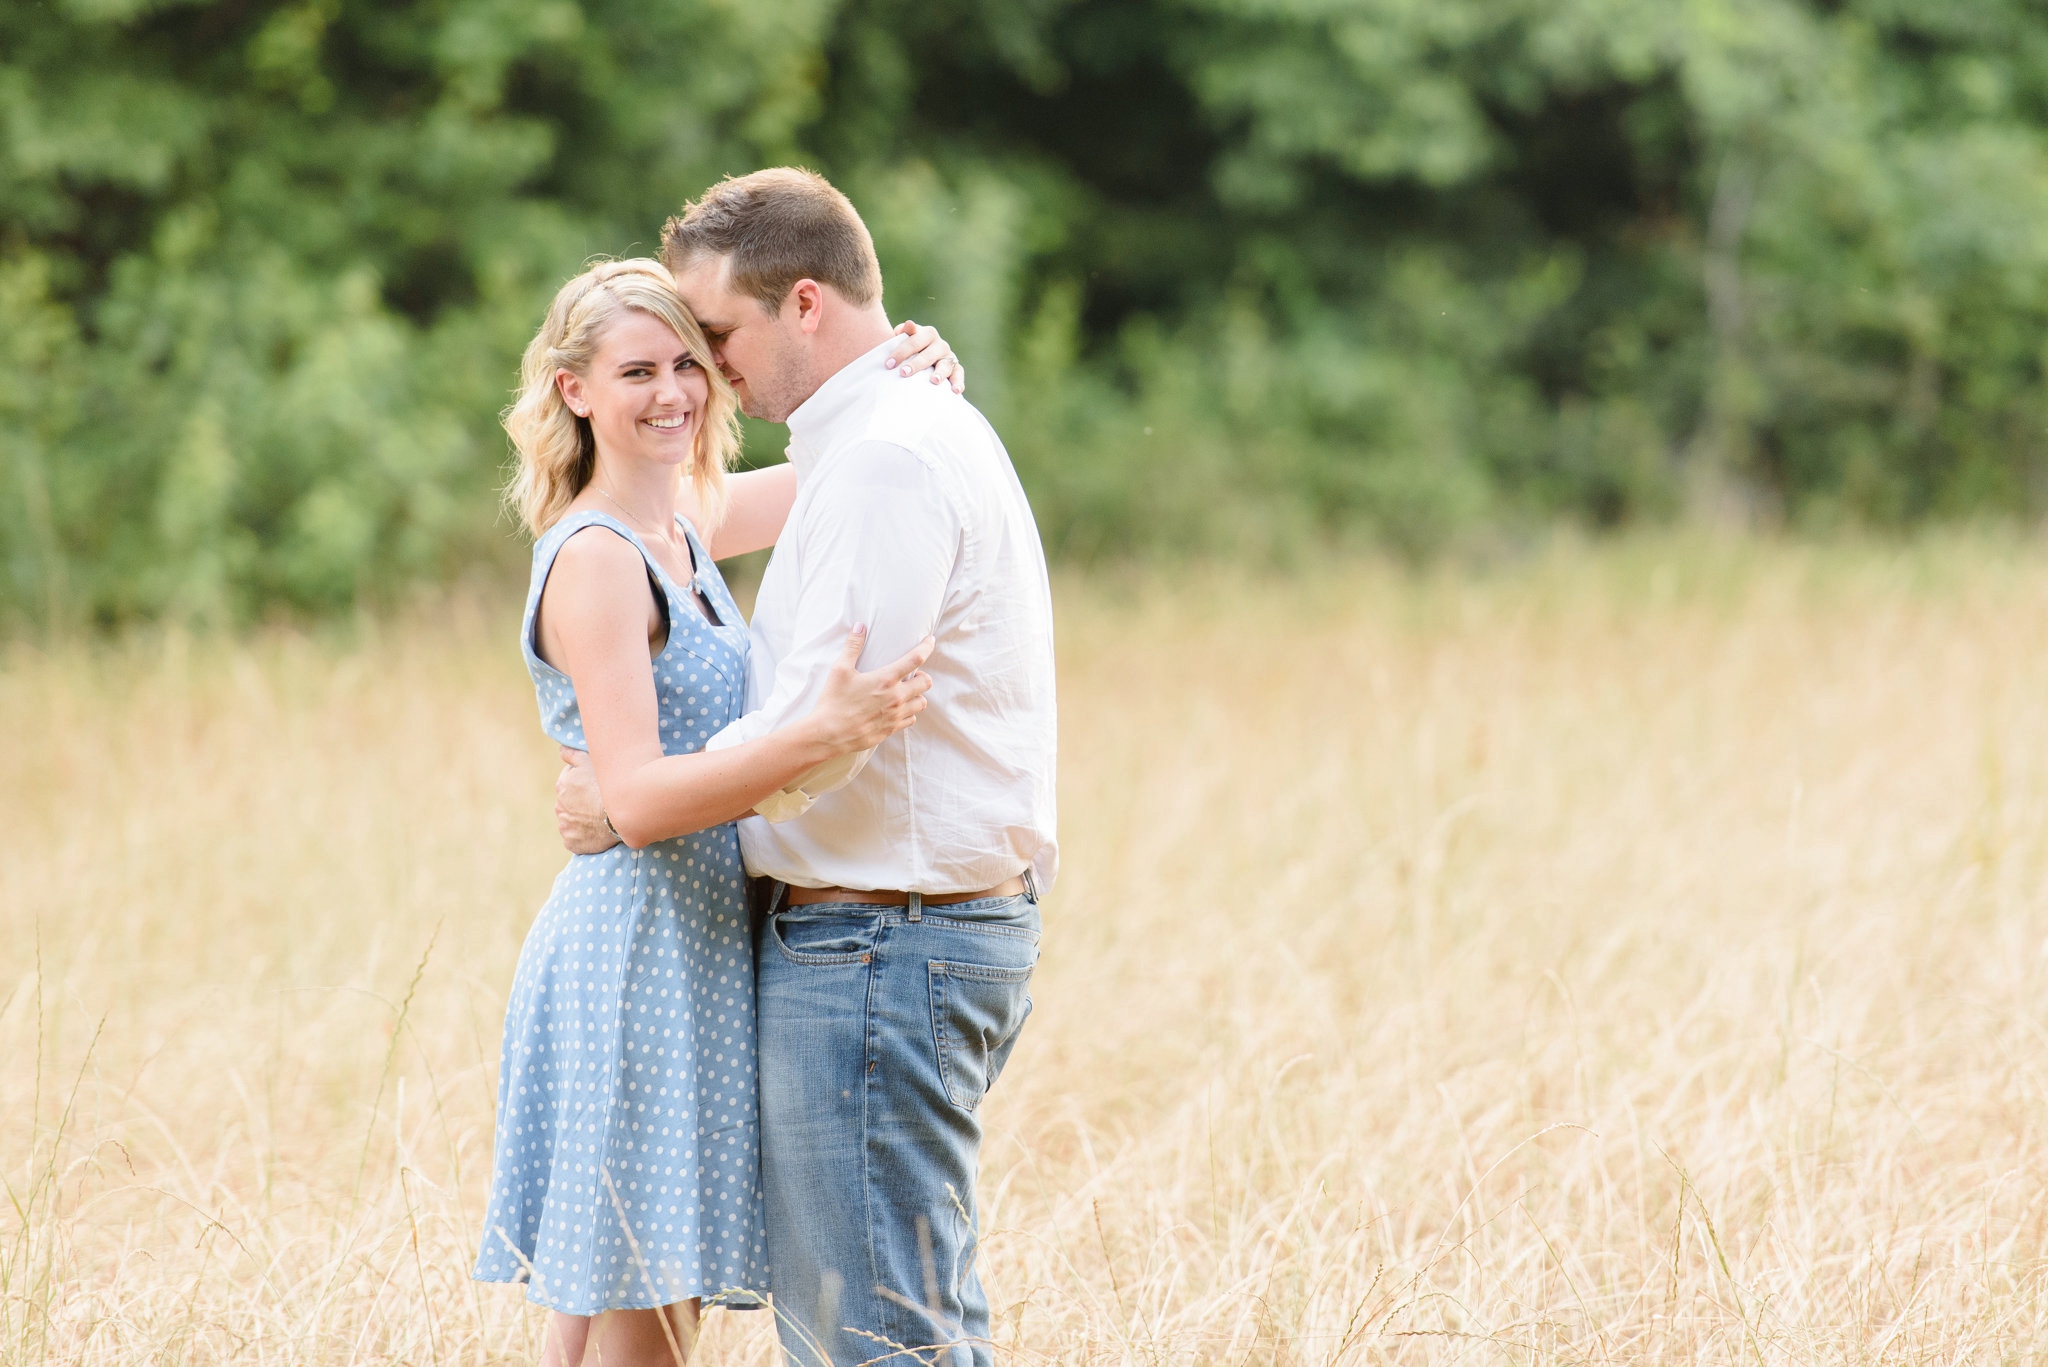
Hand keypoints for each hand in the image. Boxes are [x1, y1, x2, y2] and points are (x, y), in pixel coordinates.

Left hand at [555, 746, 620, 854]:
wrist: (618, 815)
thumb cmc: (606, 786)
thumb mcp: (589, 762)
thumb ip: (572, 754)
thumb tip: (561, 750)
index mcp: (562, 786)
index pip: (570, 784)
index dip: (584, 785)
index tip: (596, 788)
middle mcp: (559, 807)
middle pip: (570, 804)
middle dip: (581, 804)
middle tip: (599, 804)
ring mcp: (564, 827)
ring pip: (572, 822)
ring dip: (582, 821)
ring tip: (600, 819)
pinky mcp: (571, 843)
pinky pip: (576, 839)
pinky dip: (584, 837)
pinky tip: (596, 832)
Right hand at [806, 628, 934, 755]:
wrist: (828, 734)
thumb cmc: (833, 701)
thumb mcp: (840, 670)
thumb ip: (852, 646)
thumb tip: (860, 626)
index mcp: (886, 679)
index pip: (916, 658)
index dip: (927, 646)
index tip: (930, 640)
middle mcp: (896, 697)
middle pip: (926, 682)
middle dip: (922, 675)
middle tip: (912, 674)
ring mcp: (895, 715)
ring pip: (922, 703)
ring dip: (917, 695)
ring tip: (905, 691)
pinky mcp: (891, 729)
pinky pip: (911, 719)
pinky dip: (909, 712)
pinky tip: (898, 709)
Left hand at [885, 319, 966, 393]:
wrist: (921, 356)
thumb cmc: (909, 350)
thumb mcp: (904, 339)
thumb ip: (903, 332)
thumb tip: (909, 325)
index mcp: (927, 333)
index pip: (914, 341)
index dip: (901, 352)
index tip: (888, 364)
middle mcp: (940, 344)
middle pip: (929, 354)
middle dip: (916, 364)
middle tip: (903, 372)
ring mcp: (949, 357)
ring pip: (946, 364)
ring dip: (940, 373)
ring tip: (934, 381)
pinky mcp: (956, 369)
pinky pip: (959, 374)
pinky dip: (958, 382)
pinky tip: (955, 391)